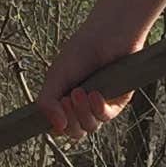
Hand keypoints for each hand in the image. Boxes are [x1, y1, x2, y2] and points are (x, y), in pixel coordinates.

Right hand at [36, 12, 149, 138]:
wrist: (106, 34)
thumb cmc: (80, 50)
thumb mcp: (56, 76)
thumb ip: (47, 102)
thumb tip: (57, 128)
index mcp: (65, 101)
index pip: (59, 128)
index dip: (55, 126)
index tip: (55, 112)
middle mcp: (83, 107)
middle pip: (74, 132)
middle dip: (69, 120)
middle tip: (67, 99)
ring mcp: (100, 105)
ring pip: (90, 127)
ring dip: (82, 113)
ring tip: (80, 92)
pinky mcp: (117, 101)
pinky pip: (106, 117)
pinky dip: (98, 108)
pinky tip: (94, 94)